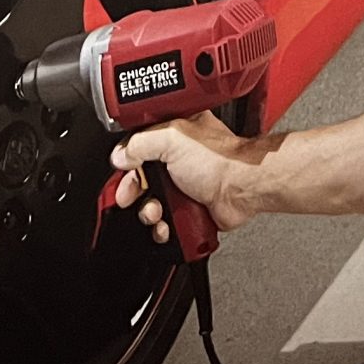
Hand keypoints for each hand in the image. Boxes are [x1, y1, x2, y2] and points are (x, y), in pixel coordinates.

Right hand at [112, 114, 267, 242]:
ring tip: (157, 212)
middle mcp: (179, 159)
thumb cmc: (219, 159)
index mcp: (174, 135)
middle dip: (134, 192)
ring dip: (149, 212)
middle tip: (131, 197)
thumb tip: (120, 155)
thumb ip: (140, 143)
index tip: (122, 172)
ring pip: (152, 203)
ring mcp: (184, 186)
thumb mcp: (171, 139)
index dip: (127, 162)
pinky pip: (167, 222)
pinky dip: (164, 228)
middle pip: (141, 179)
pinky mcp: (190, 209)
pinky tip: (167, 225)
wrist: (242, 188)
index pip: (138, 147)